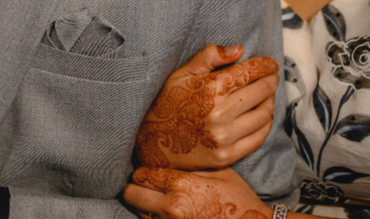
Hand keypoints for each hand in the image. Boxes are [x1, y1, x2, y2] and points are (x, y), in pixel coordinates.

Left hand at [124, 166, 271, 218]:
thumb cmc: (238, 199)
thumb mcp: (218, 172)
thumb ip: (190, 165)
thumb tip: (168, 156)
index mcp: (181, 185)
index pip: (142, 174)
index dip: (144, 171)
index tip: (150, 171)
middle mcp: (171, 207)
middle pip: (132, 194)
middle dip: (136, 188)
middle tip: (146, 185)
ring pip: (139, 212)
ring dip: (145, 205)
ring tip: (158, 200)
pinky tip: (167, 214)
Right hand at [135, 45, 279, 169]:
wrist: (152, 143)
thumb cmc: (168, 103)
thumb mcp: (182, 73)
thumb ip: (209, 56)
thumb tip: (238, 50)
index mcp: (210, 89)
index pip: (249, 72)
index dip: (265, 65)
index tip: (271, 64)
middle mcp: (220, 113)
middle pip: (262, 91)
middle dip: (271, 80)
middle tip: (272, 77)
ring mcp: (225, 137)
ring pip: (264, 114)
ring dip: (271, 101)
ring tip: (267, 95)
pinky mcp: (227, 155)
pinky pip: (259, 137)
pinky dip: (266, 124)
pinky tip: (262, 115)